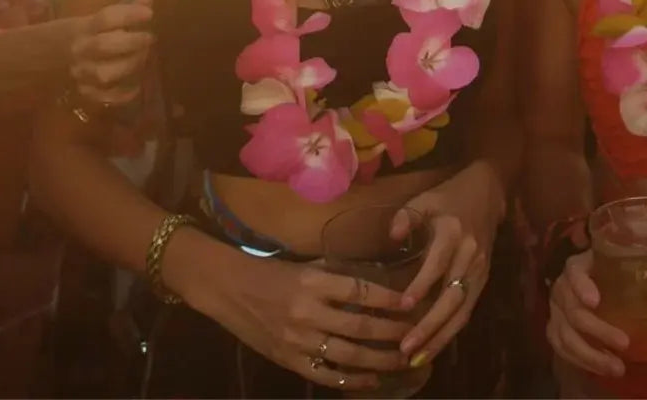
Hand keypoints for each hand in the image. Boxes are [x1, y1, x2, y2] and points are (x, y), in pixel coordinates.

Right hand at [69, 0, 153, 106]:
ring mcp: (79, 73)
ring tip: (143, 58)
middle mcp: (80, 50)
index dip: (129, 14)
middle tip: (150, 38)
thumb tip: (149, 0)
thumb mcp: (96, 18)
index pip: (105, 18)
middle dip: (132, 42)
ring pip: (103, 74)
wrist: (46, 54)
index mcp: (83, 27)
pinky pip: (103, 97)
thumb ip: (125, 10)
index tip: (150, 13)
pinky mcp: (82, 92)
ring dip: (129, 66)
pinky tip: (136, 86)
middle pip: (103, 46)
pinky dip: (122, 95)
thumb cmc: (82, 33)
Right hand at [196, 240, 414, 389]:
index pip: (360, 292)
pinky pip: (324, 374)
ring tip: (403, 361)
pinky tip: (372, 380)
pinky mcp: (288, 361)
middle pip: (360, 327)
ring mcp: (298, 341)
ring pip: (347, 356)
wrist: (230, 290)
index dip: (388, 299)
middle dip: (391, 334)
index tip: (411, 303)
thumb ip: (336, 276)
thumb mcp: (306, 266)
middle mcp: (308, 312)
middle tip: (416, 336)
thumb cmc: (272, 273)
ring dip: (379, 360)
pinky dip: (350, 380)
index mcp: (314, 283)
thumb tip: (374, 283)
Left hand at [393, 160, 505, 366]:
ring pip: (462, 310)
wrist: (488, 191)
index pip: (438, 264)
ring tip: (417, 358)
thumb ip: (407, 216)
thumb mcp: (425, 198)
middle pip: (451, 297)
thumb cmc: (449, 196)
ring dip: (441, 337)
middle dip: (430, 326)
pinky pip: (467, 310)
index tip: (403, 306)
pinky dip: (451, 330)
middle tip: (406, 348)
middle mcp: (469, 255)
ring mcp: (479, 269)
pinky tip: (434, 347)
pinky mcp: (483, 279)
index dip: (422, 285)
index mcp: (454, 233)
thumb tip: (393, 237)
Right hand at [547, 249, 628, 377]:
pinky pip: (561, 348)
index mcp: (579, 265)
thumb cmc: (617, 270)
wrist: (597, 284)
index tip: (595, 302)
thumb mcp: (627, 261)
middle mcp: (562, 286)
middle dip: (598, 331)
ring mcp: (556, 310)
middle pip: (574, 311)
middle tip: (625, 344)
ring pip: (566, 336)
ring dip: (591, 355)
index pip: (574, 271)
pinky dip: (582, 361)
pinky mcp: (555, 329)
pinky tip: (603, 369)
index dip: (582, 286)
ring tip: (617, 368)